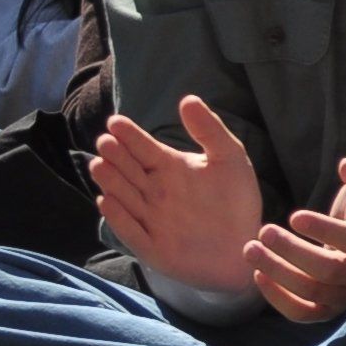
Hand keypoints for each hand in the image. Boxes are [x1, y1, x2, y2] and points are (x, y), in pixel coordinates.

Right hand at [87, 96, 269, 295]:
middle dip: (116, 156)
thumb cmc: (236, 202)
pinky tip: (108, 201)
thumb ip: (210, 130)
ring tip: (100, 164)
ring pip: (124, 196)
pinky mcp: (151, 246)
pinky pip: (131, 230)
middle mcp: (154, 192)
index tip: (116, 121)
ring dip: (111, 182)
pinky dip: (119, 217)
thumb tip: (187, 98)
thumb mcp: (230, 159)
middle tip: (105, 141)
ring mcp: (150, 219)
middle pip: (129, 170)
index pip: (143, 148)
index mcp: (170, 168)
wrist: (245, 246)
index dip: (129, 135)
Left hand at [248, 155, 345, 323]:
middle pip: (328, 269)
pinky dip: (276, 298)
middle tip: (264, 231)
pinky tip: (258, 275)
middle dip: (292, 251)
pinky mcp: (327, 311)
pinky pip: (300, 313)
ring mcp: (344, 296)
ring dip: (276, 272)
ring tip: (251, 250)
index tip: (294, 216)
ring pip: (310, 291)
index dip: (323, 230)